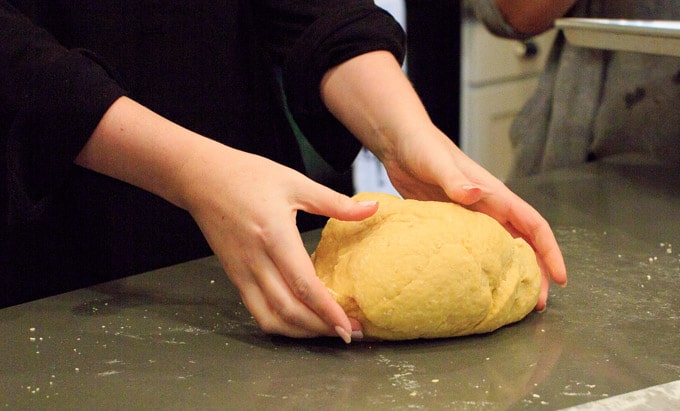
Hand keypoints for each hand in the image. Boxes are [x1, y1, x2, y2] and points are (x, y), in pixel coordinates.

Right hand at [176, 139, 377, 339]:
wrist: (202, 178)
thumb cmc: (249, 176)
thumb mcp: (295, 182)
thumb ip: (335, 201)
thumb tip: (372, 208)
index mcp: (274, 235)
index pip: (304, 285)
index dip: (328, 311)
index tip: (350, 326)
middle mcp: (256, 260)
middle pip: (290, 310)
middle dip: (321, 328)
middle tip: (351, 334)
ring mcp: (242, 272)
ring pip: (272, 318)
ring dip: (301, 332)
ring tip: (328, 331)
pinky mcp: (235, 277)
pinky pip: (257, 311)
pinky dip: (281, 324)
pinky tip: (301, 321)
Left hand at [380, 125, 566, 309]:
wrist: (400, 142)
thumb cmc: (421, 147)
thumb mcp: (437, 164)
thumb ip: (456, 180)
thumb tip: (477, 194)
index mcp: (493, 194)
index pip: (533, 225)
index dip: (549, 251)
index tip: (560, 278)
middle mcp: (488, 207)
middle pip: (523, 243)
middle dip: (536, 271)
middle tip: (537, 304)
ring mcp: (471, 215)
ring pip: (501, 248)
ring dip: (511, 272)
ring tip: (512, 302)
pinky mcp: (452, 221)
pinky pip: (476, 249)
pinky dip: (484, 267)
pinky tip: (477, 286)